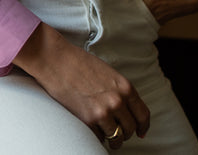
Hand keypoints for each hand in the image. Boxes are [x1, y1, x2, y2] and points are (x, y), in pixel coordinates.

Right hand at [13, 23, 149, 147]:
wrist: (54, 59)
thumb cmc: (77, 62)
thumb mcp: (107, 73)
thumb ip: (118, 90)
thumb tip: (124, 108)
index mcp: (125, 87)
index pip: (143, 115)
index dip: (143, 127)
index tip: (140, 132)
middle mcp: (117, 101)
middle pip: (130, 128)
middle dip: (125, 133)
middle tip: (119, 134)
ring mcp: (103, 111)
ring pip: (116, 137)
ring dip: (112, 139)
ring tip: (107, 137)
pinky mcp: (87, 119)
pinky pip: (98, 138)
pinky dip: (97, 137)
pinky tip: (93, 131)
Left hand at [123, 0, 197, 23]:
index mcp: (150, 1)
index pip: (124, 4)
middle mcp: (152, 13)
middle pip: (129, 12)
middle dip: (119, 4)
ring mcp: (157, 18)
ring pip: (136, 16)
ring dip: (128, 8)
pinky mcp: (162, 19)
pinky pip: (145, 17)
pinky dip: (138, 11)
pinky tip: (135, 1)